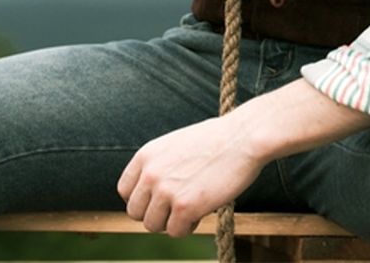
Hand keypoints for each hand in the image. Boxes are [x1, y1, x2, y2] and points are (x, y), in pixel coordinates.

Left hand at [117, 115, 263, 236]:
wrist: (244, 137)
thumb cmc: (218, 139)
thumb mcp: (177, 144)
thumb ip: (160, 165)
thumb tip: (152, 189)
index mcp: (147, 154)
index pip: (125, 191)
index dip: (142, 199)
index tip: (158, 199)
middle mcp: (150, 173)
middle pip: (136, 213)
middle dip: (156, 213)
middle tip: (178, 205)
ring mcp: (166, 191)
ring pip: (153, 226)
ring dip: (172, 221)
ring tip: (193, 205)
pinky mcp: (184, 207)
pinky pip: (176, 232)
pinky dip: (189, 226)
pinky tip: (202, 209)